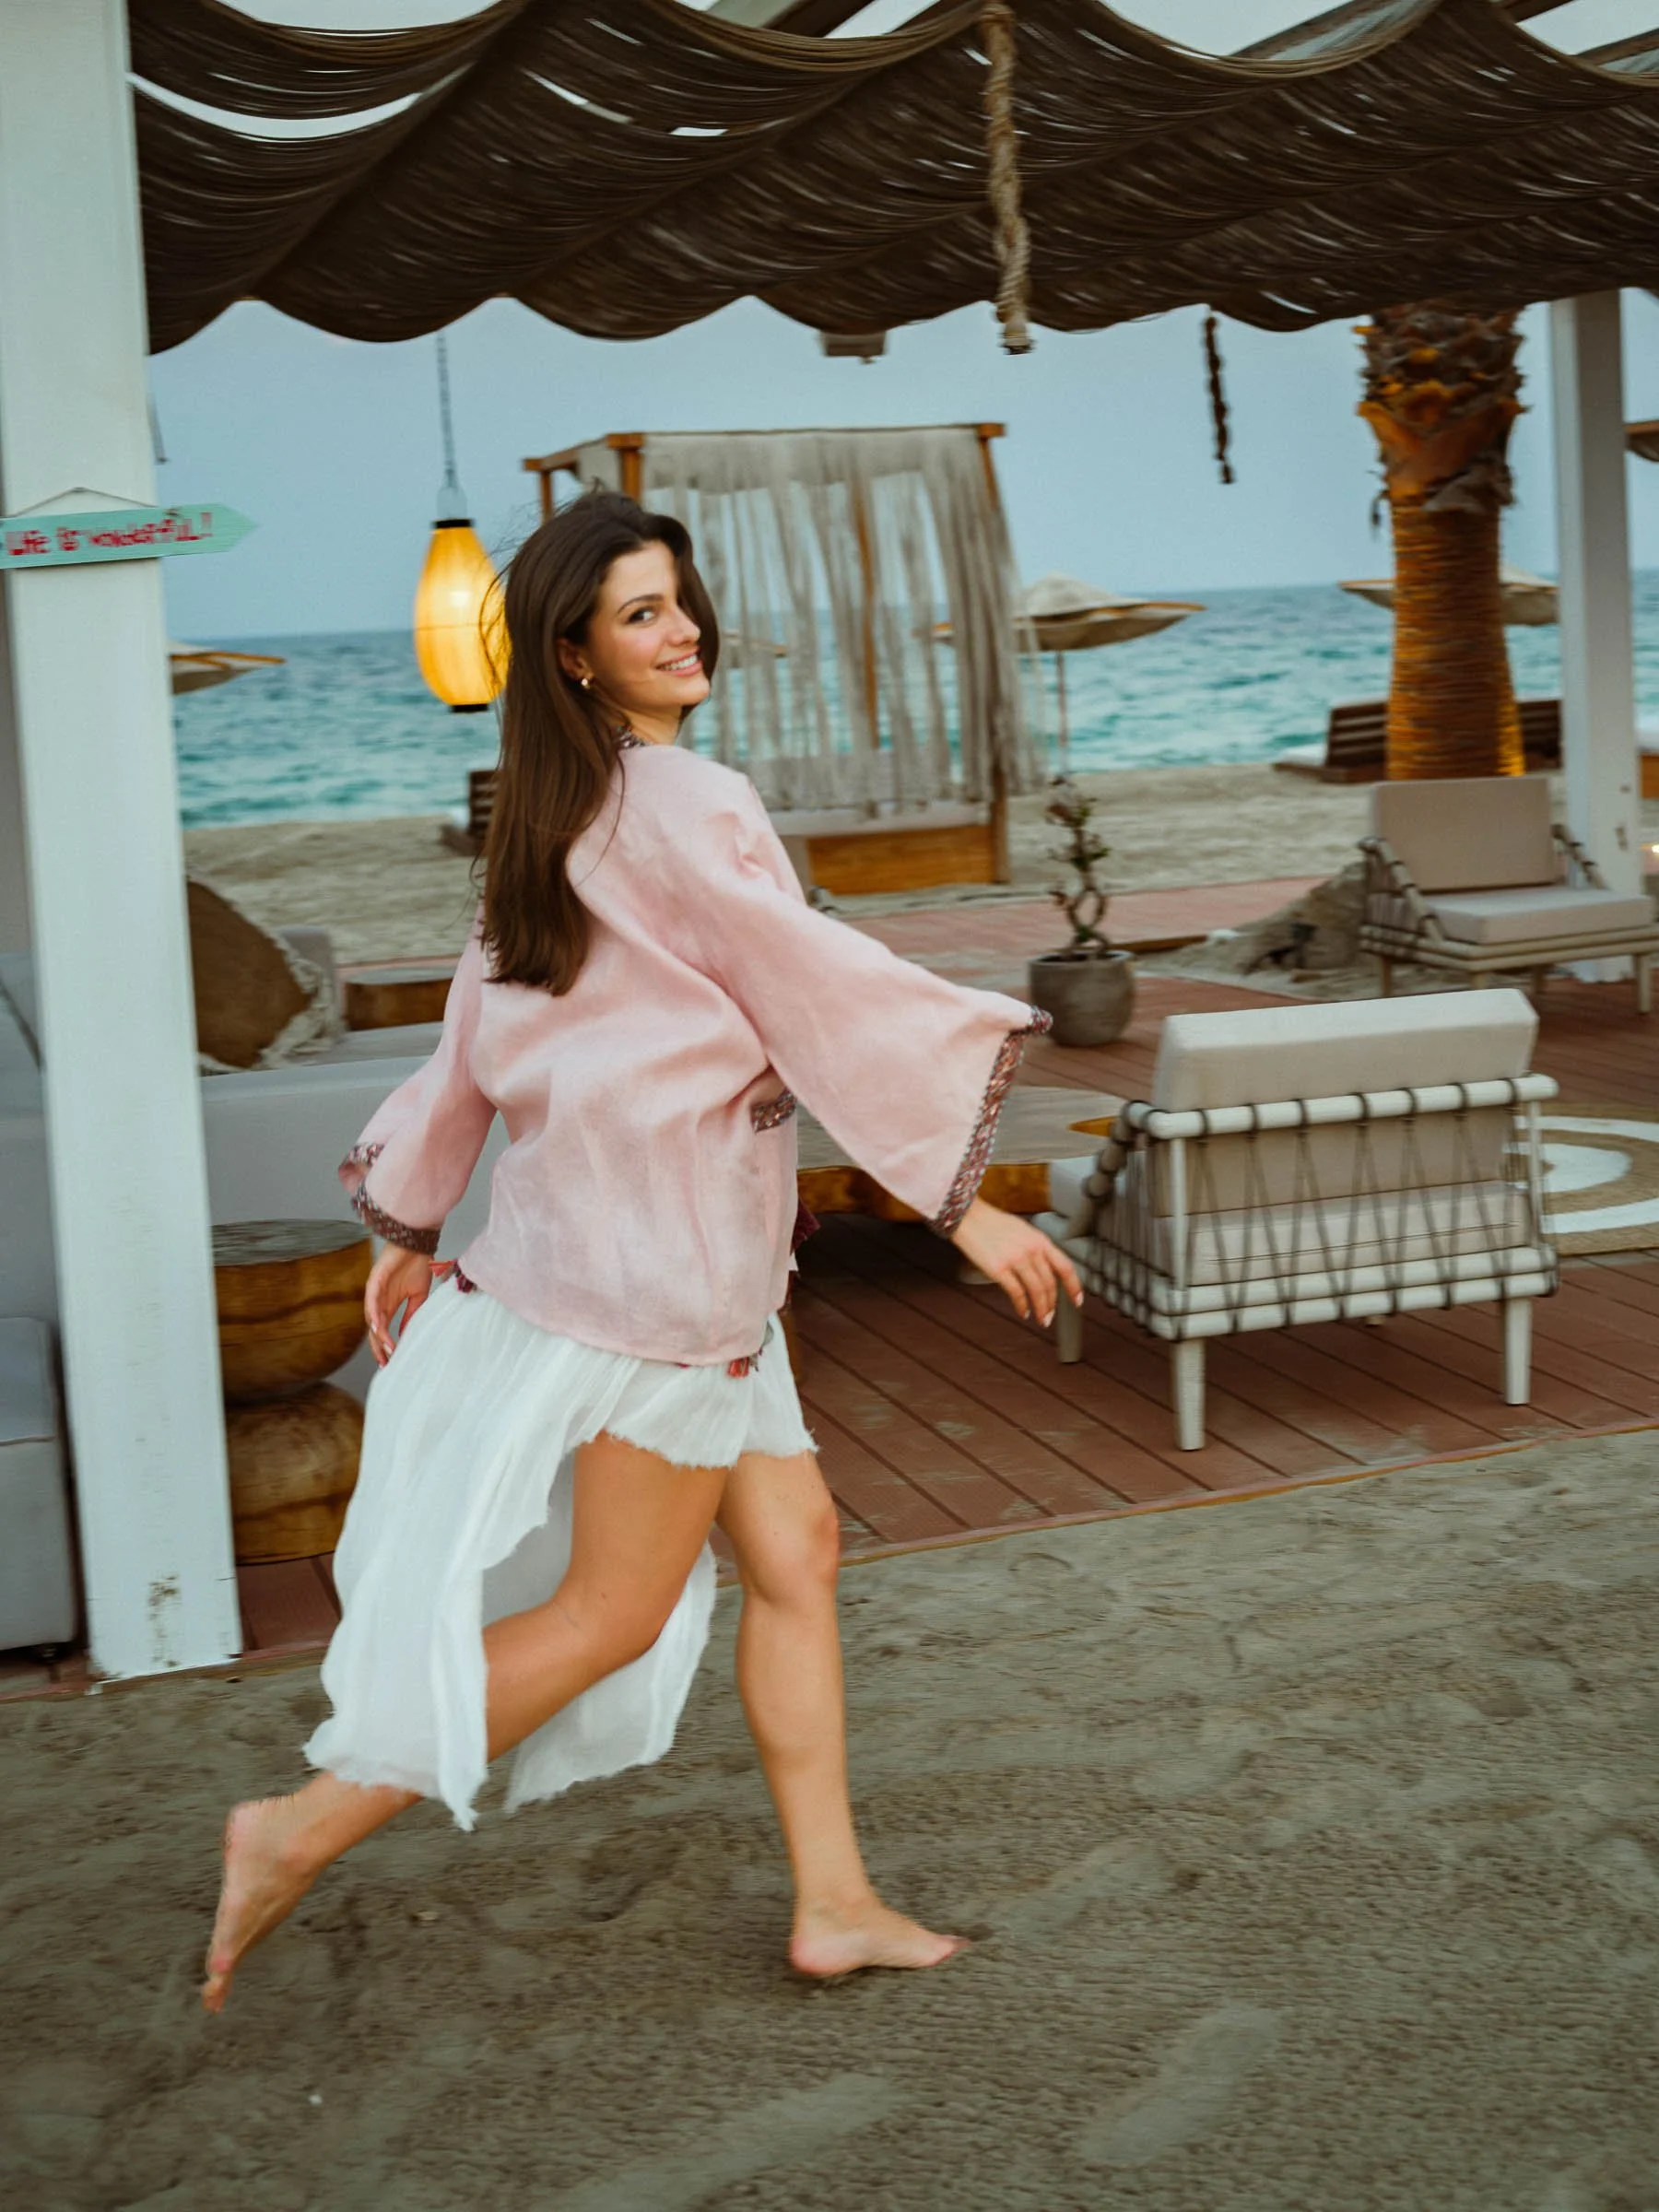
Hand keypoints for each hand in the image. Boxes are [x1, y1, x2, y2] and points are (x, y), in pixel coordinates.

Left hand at [364, 1244, 443, 1365]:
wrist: (417, 1244)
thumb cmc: (417, 1265)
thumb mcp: (418, 1296)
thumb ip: (410, 1315)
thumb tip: (405, 1335)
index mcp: (389, 1305)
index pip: (383, 1330)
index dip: (385, 1346)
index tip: (391, 1361)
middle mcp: (379, 1301)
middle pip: (374, 1330)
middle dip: (378, 1347)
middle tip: (385, 1362)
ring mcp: (375, 1292)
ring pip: (372, 1319)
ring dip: (378, 1335)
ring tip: (385, 1350)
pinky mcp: (375, 1281)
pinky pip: (372, 1301)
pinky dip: (374, 1315)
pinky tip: (378, 1327)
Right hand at [948, 1198, 1082, 1327]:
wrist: (968, 1216)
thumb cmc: (992, 1222)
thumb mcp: (1023, 1230)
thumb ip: (1036, 1248)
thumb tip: (1044, 1270)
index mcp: (1040, 1240)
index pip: (1065, 1267)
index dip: (1074, 1286)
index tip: (1077, 1300)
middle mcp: (1031, 1250)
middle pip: (1050, 1284)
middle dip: (1052, 1304)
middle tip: (1050, 1315)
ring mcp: (1015, 1259)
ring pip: (1036, 1291)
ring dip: (1040, 1309)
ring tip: (1040, 1318)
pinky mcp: (999, 1269)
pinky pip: (1017, 1293)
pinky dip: (1021, 1305)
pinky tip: (1022, 1310)